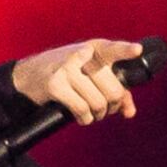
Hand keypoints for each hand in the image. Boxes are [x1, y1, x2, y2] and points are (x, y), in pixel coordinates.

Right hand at [9, 39, 146, 124]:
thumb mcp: (90, 74)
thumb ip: (114, 88)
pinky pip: (82, 109)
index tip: (138, 50)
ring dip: (98, 114)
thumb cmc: (66, 73)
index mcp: (94, 48)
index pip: (113, 49)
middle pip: (113, 90)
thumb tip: (130, 112)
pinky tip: (81, 116)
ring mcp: (67, 69)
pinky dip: (85, 118)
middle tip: (106, 109)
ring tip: (91, 112)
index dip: (126, 50)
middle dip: (113, 106)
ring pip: (99, 102)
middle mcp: (81, 55)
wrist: (28, 76)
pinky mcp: (55, 85)